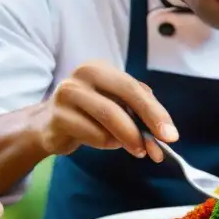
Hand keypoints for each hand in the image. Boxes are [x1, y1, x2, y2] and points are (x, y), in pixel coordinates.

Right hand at [37, 60, 177, 160]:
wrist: (48, 125)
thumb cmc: (89, 113)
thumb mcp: (114, 104)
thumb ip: (138, 111)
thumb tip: (165, 133)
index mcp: (101, 68)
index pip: (134, 88)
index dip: (156, 111)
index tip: (171, 134)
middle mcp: (83, 74)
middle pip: (124, 97)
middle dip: (147, 123)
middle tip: (160, 147)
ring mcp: (67, 94)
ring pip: (110, 118)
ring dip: (129, 138)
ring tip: (136, 149)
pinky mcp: (58, 117)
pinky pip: (93, 134)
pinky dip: (106, 143)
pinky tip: (103, 142)